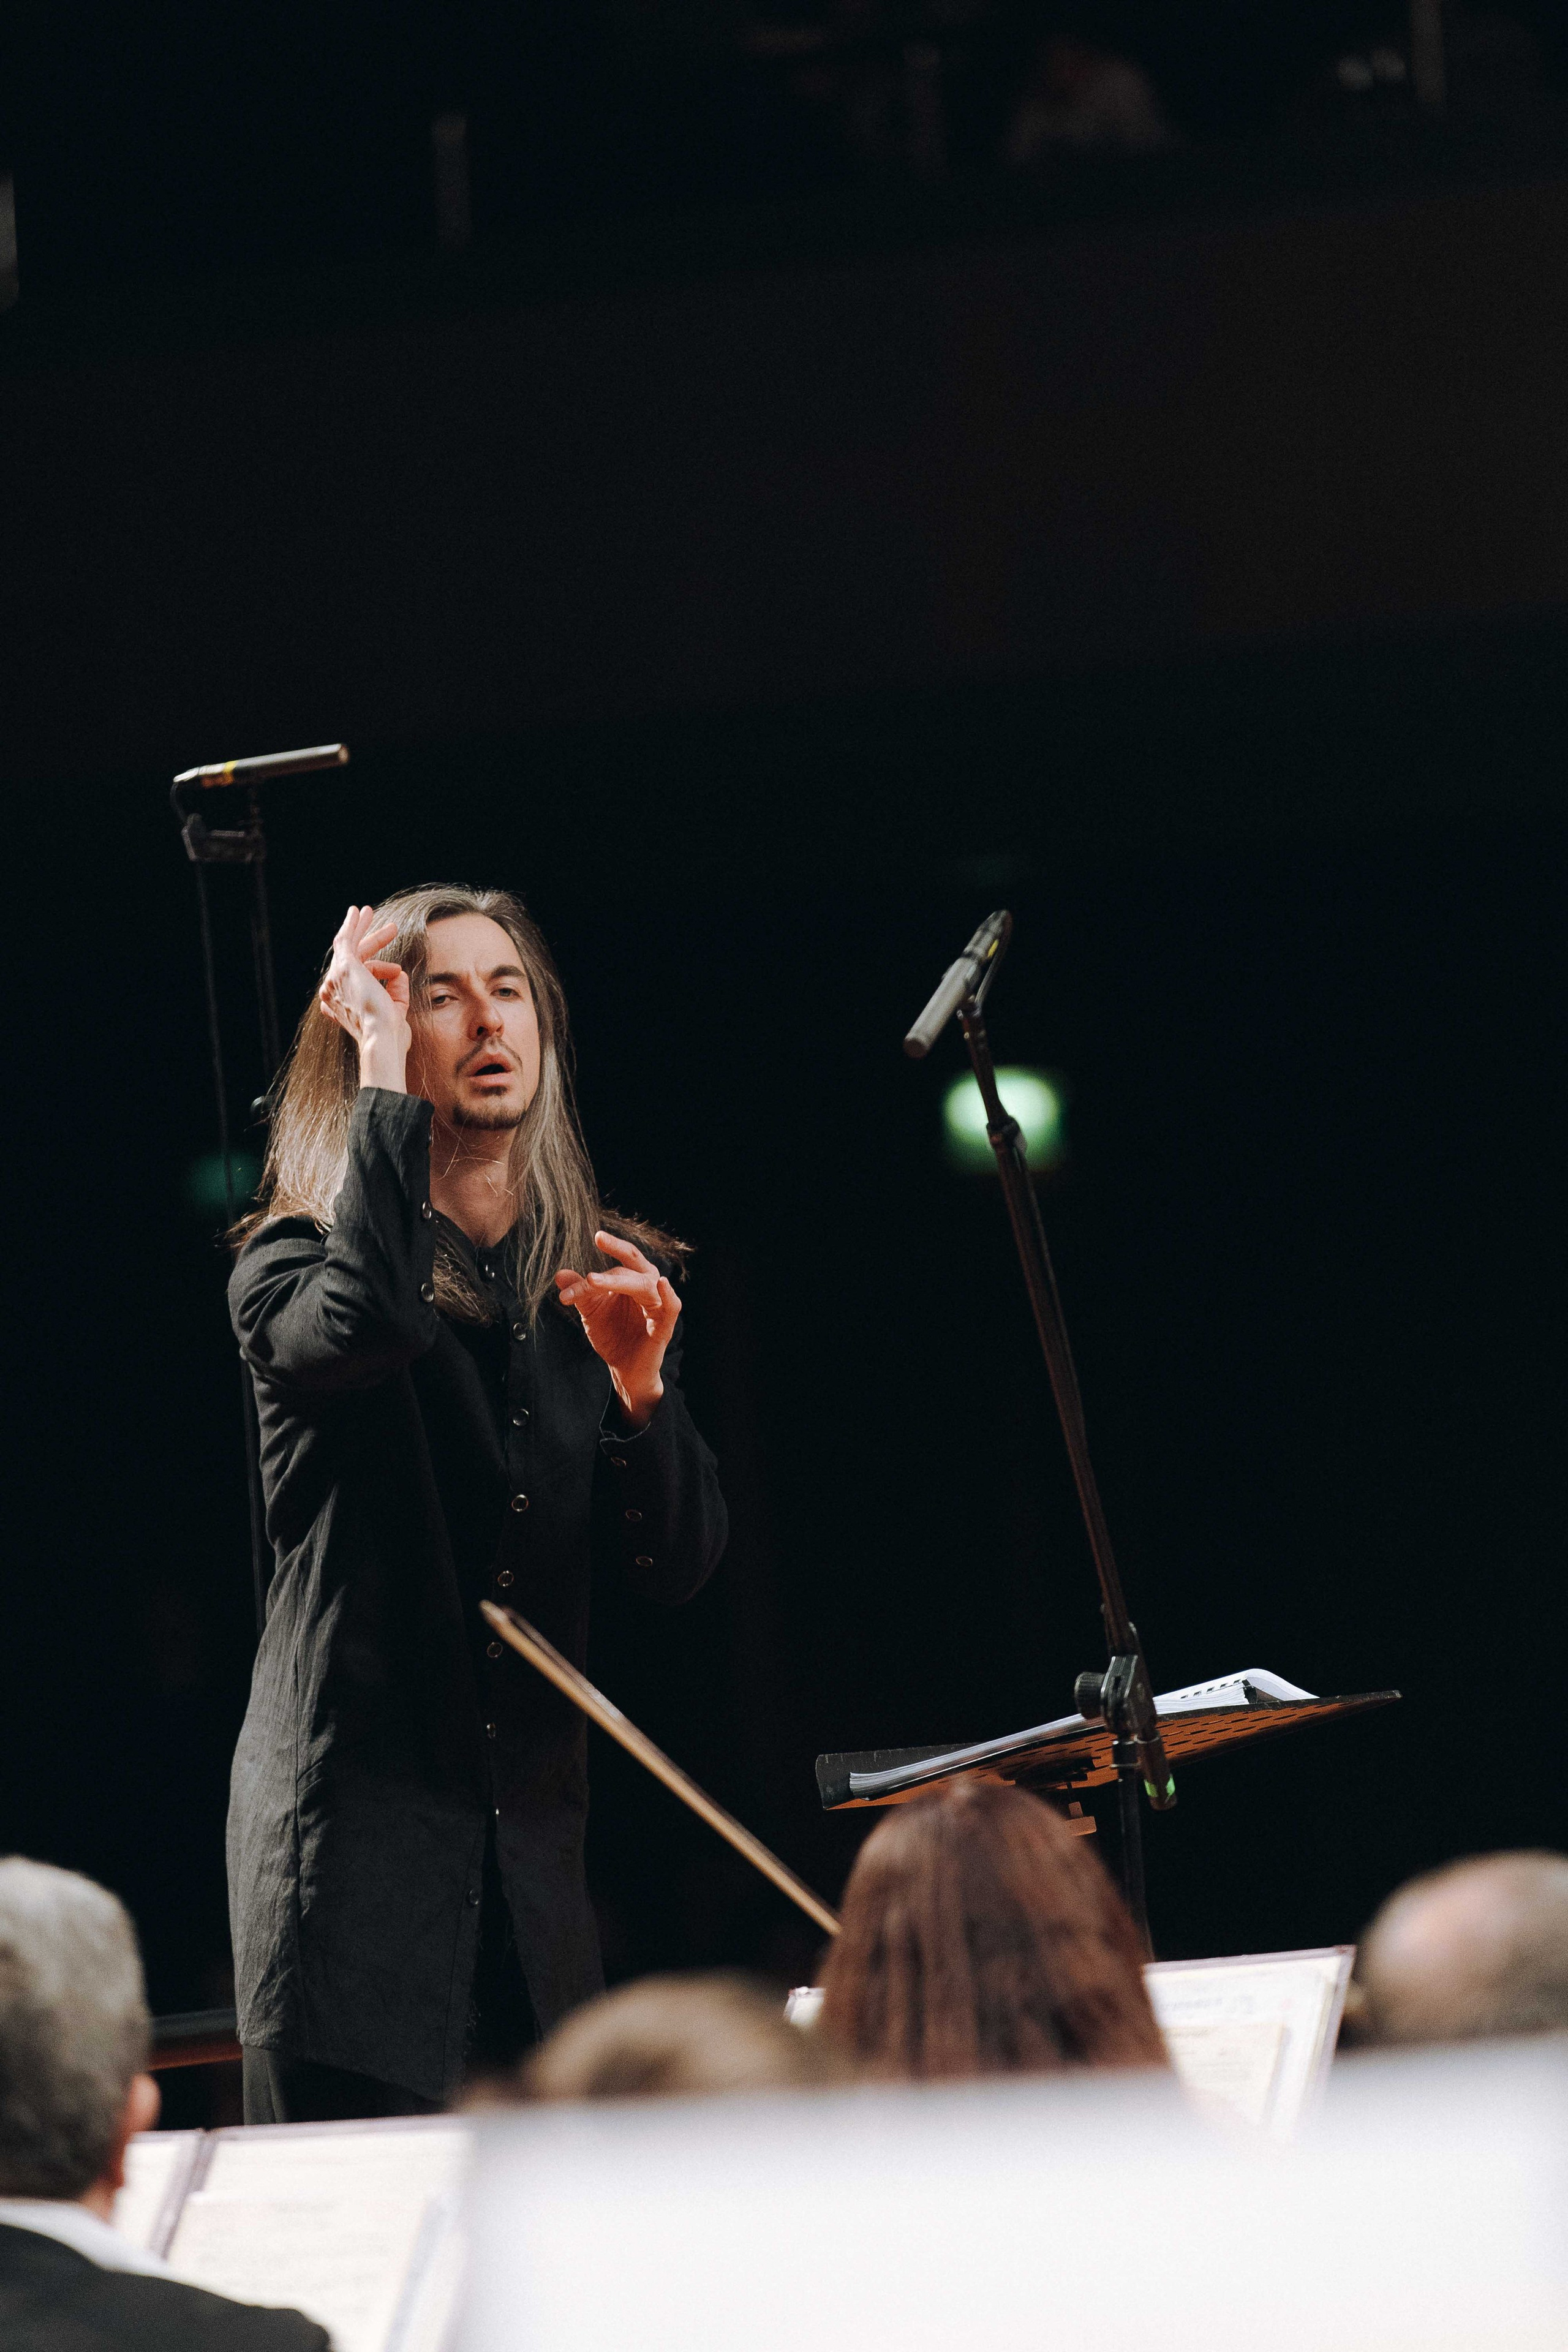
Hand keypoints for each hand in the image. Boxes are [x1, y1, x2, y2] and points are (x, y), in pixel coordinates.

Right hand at [318, 905, 410, 1091]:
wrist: (383, 1038)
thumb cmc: (390, 1034)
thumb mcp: (394, 1010)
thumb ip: (395, 991)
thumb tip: (398, 972)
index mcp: (341, 1005)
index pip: (358, 979)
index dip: (378, 969)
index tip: (396, 969)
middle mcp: (333, 992)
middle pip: (353, 960)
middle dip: (370, 942)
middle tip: (388, 929)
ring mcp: (336, 980)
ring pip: (348, 946)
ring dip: (360, 928)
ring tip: (369, 911)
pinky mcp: (344, 968)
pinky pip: (345, 940)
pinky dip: (351, 925)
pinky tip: (357, 912)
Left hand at [554, 1232, 680, 1430]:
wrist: (624, 1368)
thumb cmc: (613, 1335)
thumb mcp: (592, 1311)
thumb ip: (580, 1293)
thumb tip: (560, 1274)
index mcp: (632, 1280)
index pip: (620, 1261)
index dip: (607, 1252)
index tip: (584, 1256)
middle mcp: (648, 1287)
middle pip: (635, 1264)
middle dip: (618, 1251)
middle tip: (598, 1241)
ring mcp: (658, 1305)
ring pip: (645, 1284)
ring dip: (621, 1281)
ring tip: (594, 1281)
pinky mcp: (664, 1326)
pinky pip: (671, 1305)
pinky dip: (668, 1294)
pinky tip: (661, 1283)